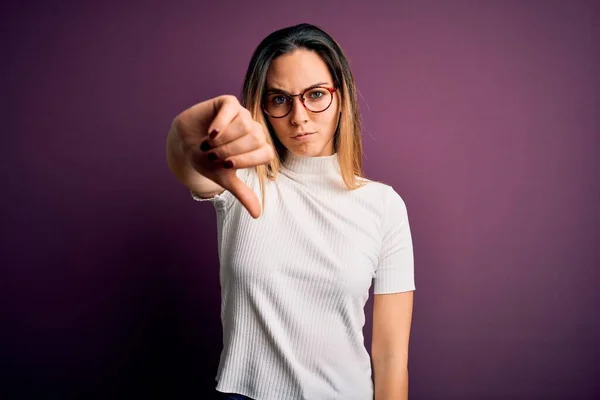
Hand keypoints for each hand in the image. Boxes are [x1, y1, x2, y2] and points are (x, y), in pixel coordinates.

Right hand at [172, 95, 273, 217]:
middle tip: (213, 155)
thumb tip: (257, 214)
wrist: (186, 143)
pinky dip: (222, 122)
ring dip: (224, 139)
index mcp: (258, 147)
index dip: (247, 160)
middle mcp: (254, 129)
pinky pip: (232, 109)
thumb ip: (242, 193)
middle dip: (231, 150)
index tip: (226, 165)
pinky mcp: (228, 103)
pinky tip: (211, 132)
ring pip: (244, 125)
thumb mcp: (225, 178)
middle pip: (254, 138)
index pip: (266, 153)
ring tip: (209, 144)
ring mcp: (242, 114)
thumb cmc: (208, 159)